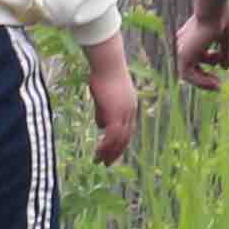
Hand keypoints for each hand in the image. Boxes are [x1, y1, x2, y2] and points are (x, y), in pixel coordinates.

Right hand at [84, 37, 141, 166]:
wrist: (107, 64)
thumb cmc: (103, 74)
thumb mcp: (103, 96)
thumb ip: (103, 112)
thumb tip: (100, 126)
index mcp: (130, 106)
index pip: (128, 129)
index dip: (121, 142)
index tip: (113, 151)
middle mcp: (131, 112)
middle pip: (126, 137)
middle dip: (117, 152)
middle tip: (108, 163)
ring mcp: (125, 114)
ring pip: (119, 140)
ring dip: (110, 153)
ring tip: (101, 162)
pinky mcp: (116, 114)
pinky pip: (111, 137)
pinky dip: (105, 147)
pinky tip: (98, 153)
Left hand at [170, 6, 228, 91]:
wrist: (214, 9)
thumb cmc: (222, 18)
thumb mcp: (227, 38)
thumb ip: (224, 53)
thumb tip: (224, 68)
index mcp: (191, 36)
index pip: (196, 57)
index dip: (207, 66)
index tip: (219, 73)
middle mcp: (183, 43)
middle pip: (190, 66)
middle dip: (204, 77)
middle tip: (218, 84)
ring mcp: (181, 49)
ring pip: (187, 73)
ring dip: (203, 82)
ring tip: (217, 86)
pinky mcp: (183, 55)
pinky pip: (188, 75)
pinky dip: (201, 82)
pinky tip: (214, 84)